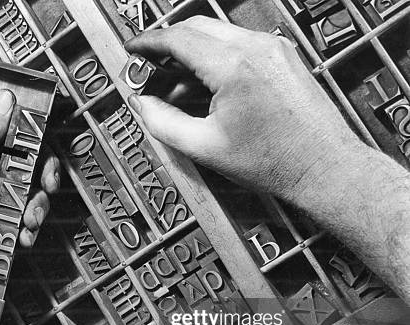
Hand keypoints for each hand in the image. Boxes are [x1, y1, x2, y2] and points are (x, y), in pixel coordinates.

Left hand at [0, 87, 58, 271]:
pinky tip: (24, 231)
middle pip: (24, 147)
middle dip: (40, 165)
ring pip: (29, 181)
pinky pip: (22, 209)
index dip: (16, 104)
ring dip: (37, 200)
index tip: (39, 116)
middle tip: (46, 181)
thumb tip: (6, 99)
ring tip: (30, 217)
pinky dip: (28, 220)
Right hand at [126, 16, 409, 302]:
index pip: (178, 38)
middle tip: (151, 69)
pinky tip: (209, 87)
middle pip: (196, 27)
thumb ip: (162, 122)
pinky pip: (240, 45)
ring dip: (192, 52)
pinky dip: (216, 58)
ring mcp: (273, 48)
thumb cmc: (272, 161)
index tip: (133, 49)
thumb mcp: (204, 148)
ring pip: (218, 34)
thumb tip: (140, 104)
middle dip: (168, 44)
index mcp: (232, 66)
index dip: (148, 42)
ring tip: (179, 88)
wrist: (322, 166)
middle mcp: (255, 47)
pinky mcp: (283, 56)